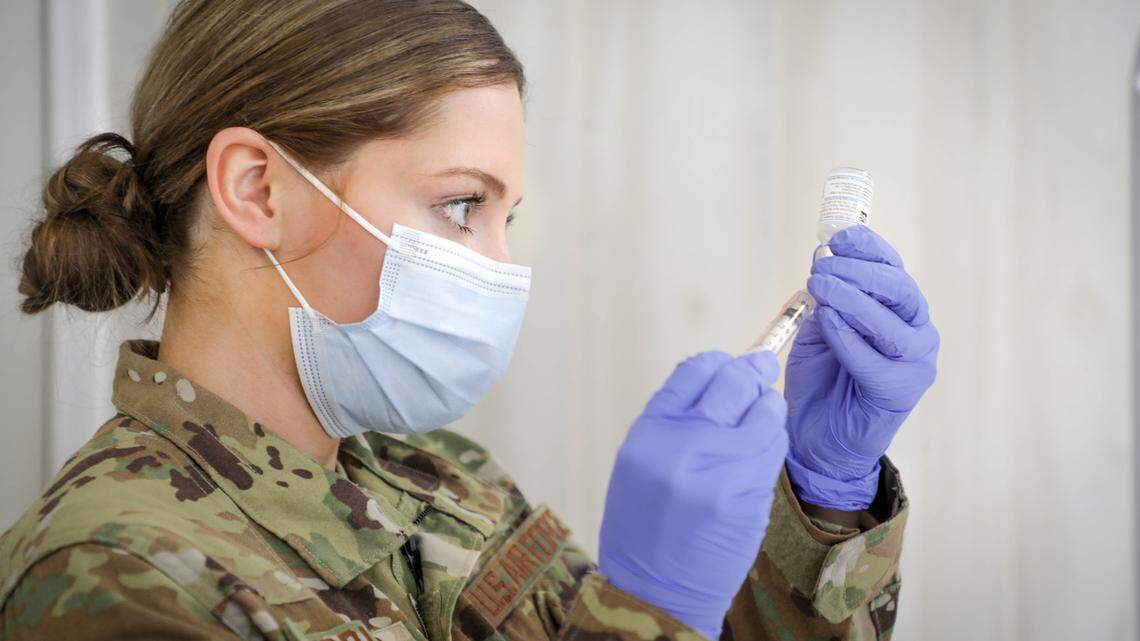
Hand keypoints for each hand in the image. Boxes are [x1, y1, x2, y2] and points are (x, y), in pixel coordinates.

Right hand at [598, 351, 788, 639]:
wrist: (656, 592)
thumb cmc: (644, 527)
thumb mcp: (640, 463)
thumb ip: (675, 421)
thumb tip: (720, 380)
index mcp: (649, 432)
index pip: (695, 370)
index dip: (718, 363)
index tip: (728, 365)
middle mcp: (685, 444)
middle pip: (734, 381)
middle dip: (754, 371)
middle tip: (763, 367)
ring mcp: (723, 469)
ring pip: (766, 411)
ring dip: (769, 408)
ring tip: (761, 418)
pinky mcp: (752, 493)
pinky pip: (775, 448)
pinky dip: (773, 442)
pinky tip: (761, 452)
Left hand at [785, 226, 938, 510]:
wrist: (818, 438)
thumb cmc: (821, 380)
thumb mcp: (818, 330)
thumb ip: (825, 301)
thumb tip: (822, 262)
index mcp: (898, 311)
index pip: (893, 268)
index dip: (869, 248)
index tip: (839, 237)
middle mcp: (916, 332)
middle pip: (900, 289)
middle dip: (860, 271)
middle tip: (822, 266)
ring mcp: (915, 362)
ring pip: (894, 322)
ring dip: (855, 300)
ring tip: (822, 288)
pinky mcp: (901, 391)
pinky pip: (876, 359)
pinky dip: (850, 338)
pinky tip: (829, 323)